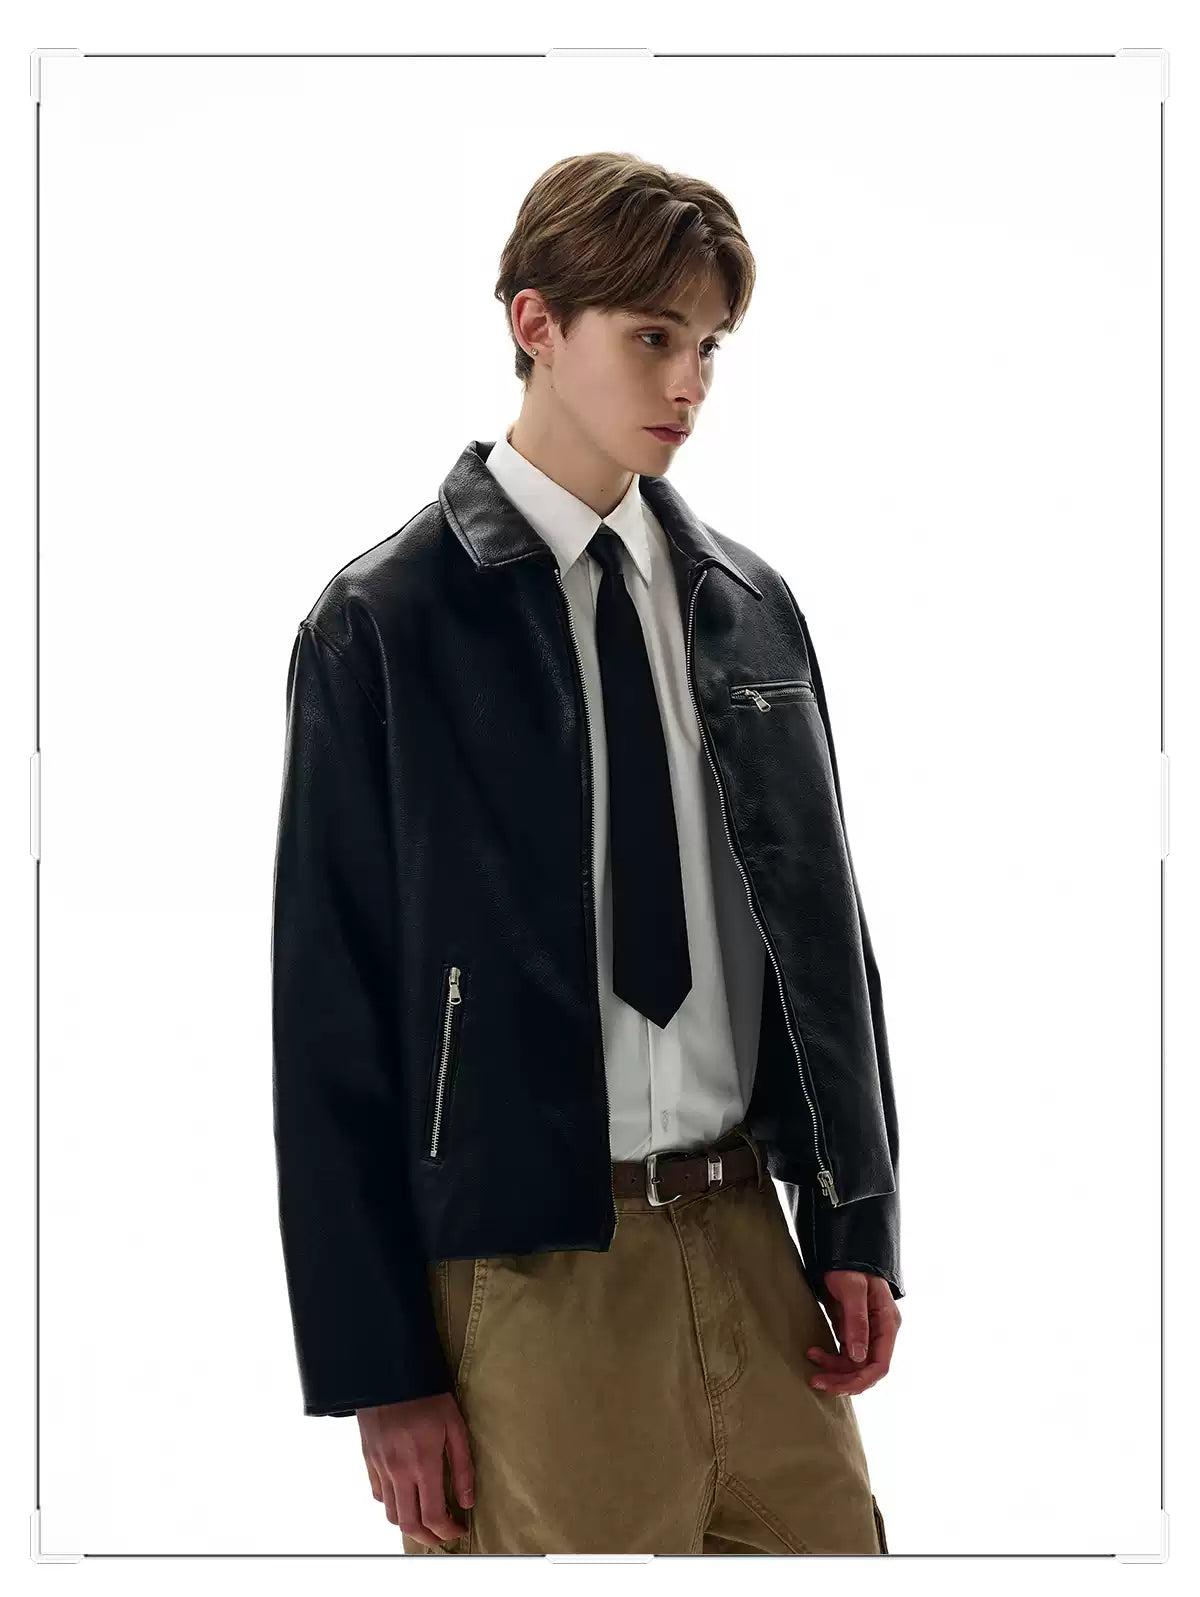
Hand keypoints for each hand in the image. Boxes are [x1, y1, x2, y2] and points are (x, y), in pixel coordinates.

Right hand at [358, 1391, 474, 1547]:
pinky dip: (392, 1504)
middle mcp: (398, 1471)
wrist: (390, 1373)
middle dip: (429, 1538)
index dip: (448, 1531)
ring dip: (409, 1524)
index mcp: (423, 1463)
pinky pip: (378, 1494)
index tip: (459, 1529)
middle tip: (443, 1534)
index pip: (433, 1515)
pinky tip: (406, 1496)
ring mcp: (380, 1467)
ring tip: (426, 1519)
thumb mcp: (454, 1425)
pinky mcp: (368, 1460)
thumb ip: (462, 1466)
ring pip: (391, 1514)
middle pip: (409, 1524)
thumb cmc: (428, 1396)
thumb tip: (467, 1501)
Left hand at [805, 1269, 900, 1395]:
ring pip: (854, 1365)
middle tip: (816, 1381)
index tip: (836, 1385)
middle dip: (842, 1378)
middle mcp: (881, 1332)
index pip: (879, 1365)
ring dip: (834, 1369)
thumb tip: (859, 1357)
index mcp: (887, 1324)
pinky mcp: (854, 1331)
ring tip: (811, 1358)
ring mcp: (867, 1333)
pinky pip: (846, 1354)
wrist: (841, 1253)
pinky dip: (831, 1358)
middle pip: (866, 1369)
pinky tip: (815, 1353)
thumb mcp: (852, 1289)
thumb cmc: (849, 1266)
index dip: (859, 1381)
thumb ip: (856, 1321)